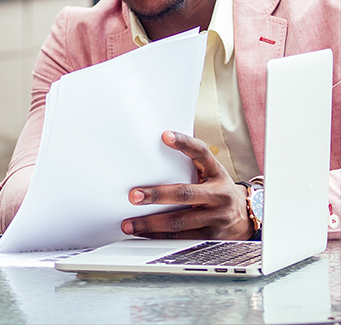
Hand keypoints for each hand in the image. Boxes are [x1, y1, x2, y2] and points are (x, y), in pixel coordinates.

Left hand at [121, 131, 253, 239]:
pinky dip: (160, 238)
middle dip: (157, 195)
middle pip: (185, 194)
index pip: (201, 153)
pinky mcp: (211, 237)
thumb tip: (154, 150)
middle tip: (134, 196)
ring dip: (151, 224)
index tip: (165, 136)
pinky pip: (182, 238)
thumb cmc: (218, 189)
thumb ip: (189, 164)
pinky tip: (144, 235)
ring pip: (180, 222)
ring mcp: (216, 217)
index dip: (184, 143)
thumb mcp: (211, 172)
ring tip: (130, 224)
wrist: (246, 216)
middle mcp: (218, 194)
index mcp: (216, 173)